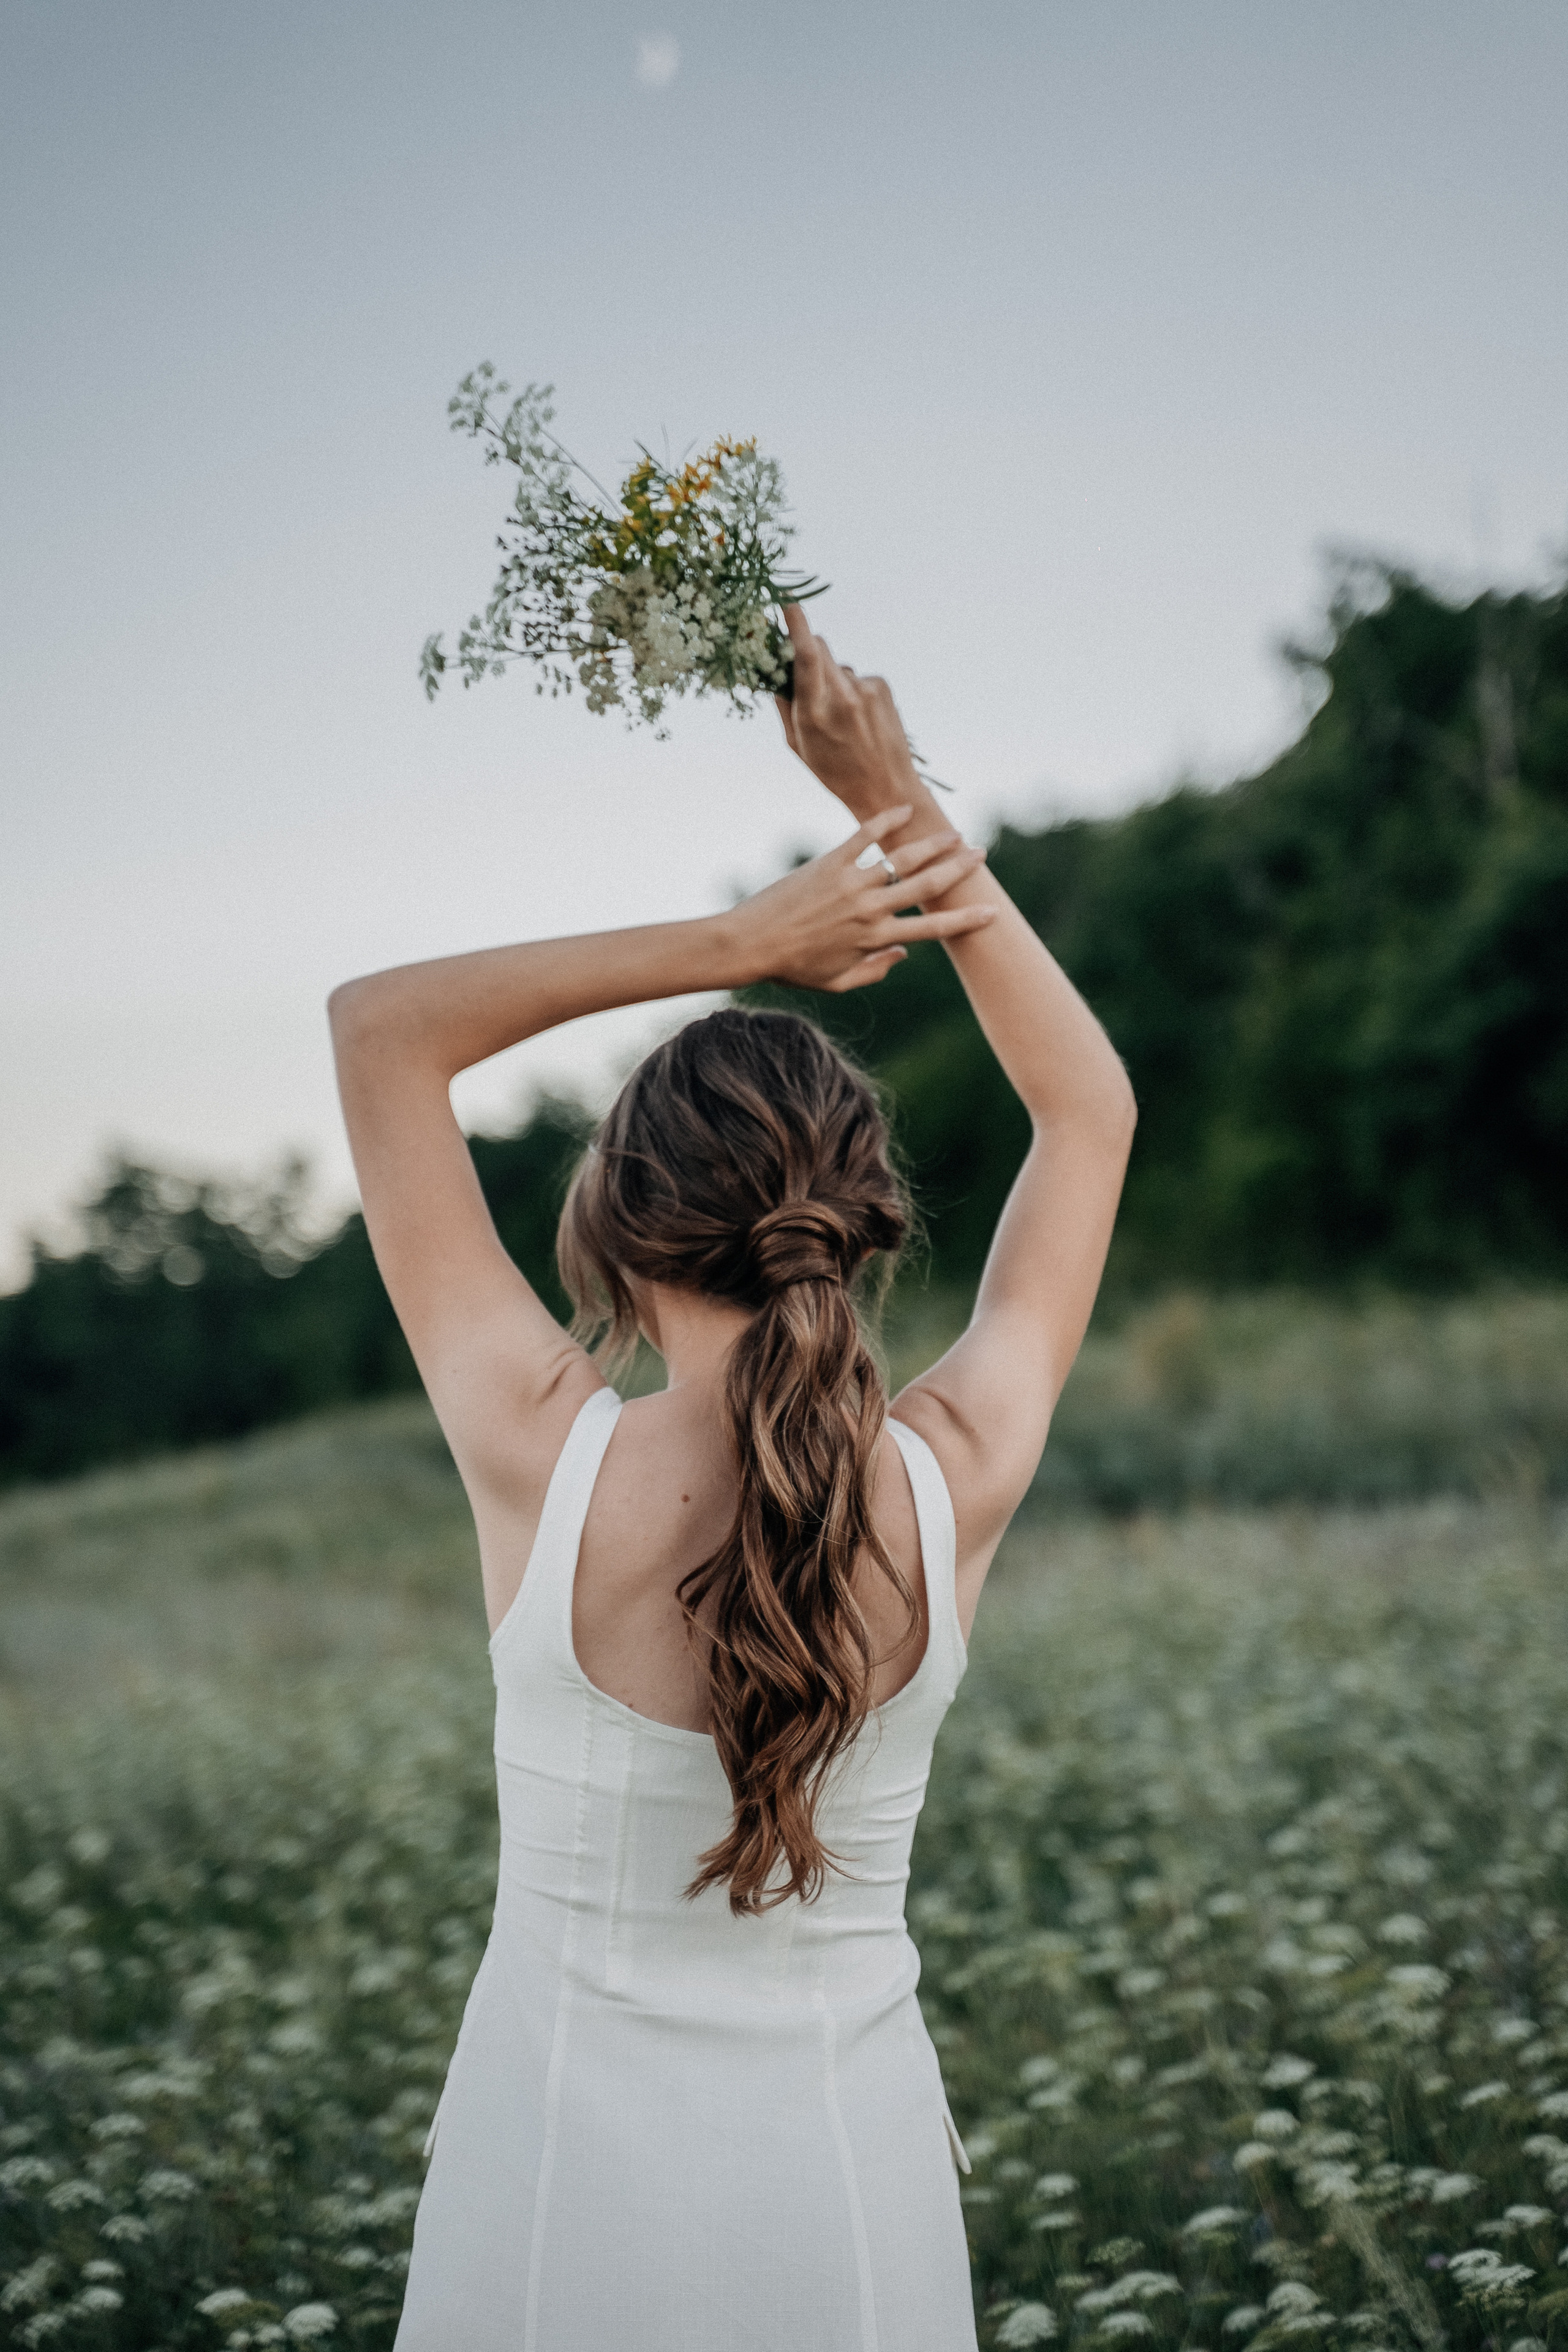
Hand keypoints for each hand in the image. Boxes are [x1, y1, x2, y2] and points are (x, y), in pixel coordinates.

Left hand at [731, 809, 992, 993]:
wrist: (749, 943)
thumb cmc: (791, 967)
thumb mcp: (836, 982)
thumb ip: (874, 971)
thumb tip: (903, 954)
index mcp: (874, 940)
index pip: (932, 930)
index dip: (964, 921)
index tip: (991, 912)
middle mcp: (869, 910)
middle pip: (926, 887)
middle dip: (958, 871)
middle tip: (980, 856)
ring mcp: (850, 884)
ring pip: (902, 859)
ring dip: (932, 844)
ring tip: (954, 834)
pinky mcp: (829, 863)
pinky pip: (863, 837)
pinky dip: (884, 820)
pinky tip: (903, 809)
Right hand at [775, 607, 924, 821]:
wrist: (887, 788)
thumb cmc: (835, 772)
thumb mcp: (799, 747)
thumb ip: (785, 708)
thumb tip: (775, 674)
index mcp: (815, 713)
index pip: (805, 656)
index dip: (796, 624)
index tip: (787, 601)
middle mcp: (842, 696)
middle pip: (819, 648)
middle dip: (807, 651)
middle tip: (806, 675)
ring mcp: (866, 690)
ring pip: (838, 665)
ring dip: (833, 679)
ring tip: (843, 717)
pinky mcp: (882, 687)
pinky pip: (857, 677)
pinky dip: (853, 690)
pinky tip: (860, 717)